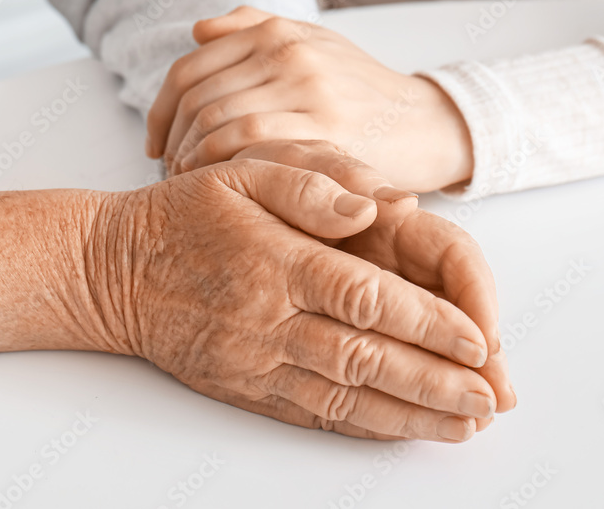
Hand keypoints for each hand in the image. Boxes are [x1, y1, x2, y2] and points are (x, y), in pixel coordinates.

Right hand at [99, 160, 497, 439]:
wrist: (112, 271)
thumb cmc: (181, 216)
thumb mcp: (241, 172)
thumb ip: (310, 184)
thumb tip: (377, 205)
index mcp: (277, 259)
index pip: (365, 298)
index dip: (426, 323)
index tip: (477, 343)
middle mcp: (270, 318)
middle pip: (366, 357)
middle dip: (436, 382)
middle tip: (491, 399)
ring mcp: (256, 360)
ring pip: (345, 396)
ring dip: (410, 415)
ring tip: (463, 426)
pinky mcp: (244, 387)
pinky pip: (310, 413)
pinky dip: (361, 426)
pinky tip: (399, 431)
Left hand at [146, 6, 474, 191]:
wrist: (428, 123)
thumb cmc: (362, 91)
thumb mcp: (314, 43)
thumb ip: (255, 29)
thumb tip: (198, 30)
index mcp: (276, 32)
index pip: (189, 69)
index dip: (159, 112)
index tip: (154, 144)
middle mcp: (288, 53)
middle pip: (197, 100)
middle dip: (171, 144)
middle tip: (168, 174)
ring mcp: (307, 89)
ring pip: (218, 125)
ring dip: (191, 161)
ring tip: (190, 185)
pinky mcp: (326, 128)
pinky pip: (252, 147)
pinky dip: (223, 169)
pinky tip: (223, 188)